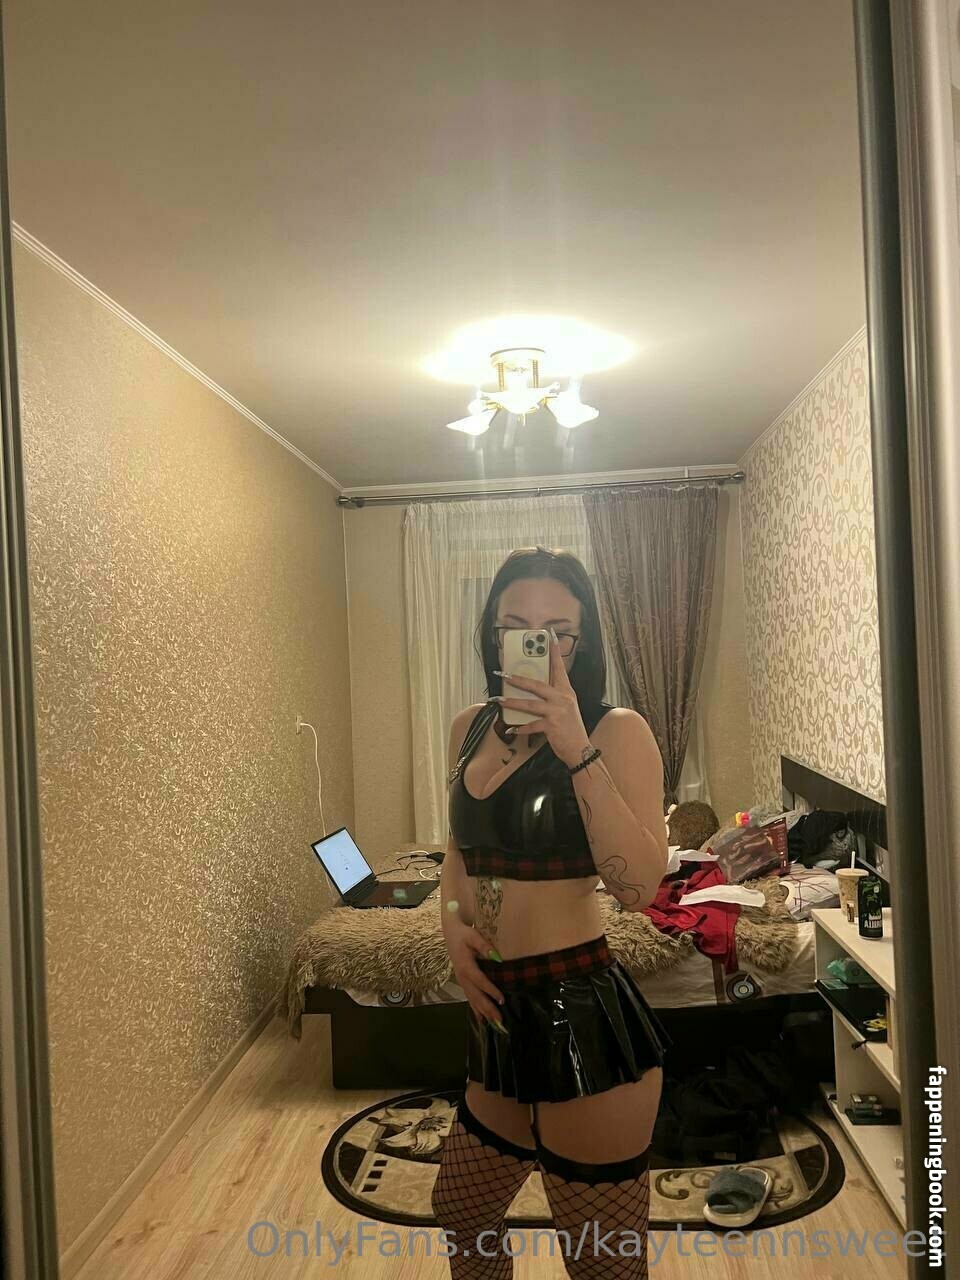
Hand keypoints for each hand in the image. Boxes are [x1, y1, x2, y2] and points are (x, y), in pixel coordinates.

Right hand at [445, 913, 505, 1028]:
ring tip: (494, 1024)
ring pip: (472, 1000)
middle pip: (476, 995)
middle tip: (499, 1021)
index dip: (490, 991)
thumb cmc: (464, 934)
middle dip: (487, 1008)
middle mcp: (462, 977)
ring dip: (483, 1012)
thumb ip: (484, 946)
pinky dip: (476, 1010)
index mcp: (465, 966)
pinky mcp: (463, 982)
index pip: (480, 981)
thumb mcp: (473, 935)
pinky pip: (469, 998)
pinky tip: (482, 1020)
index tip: (502, 1000)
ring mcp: (461, 981)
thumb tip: (497, 957)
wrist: (451, 933)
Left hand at [496, 628, 592, 766]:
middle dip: (518, 679)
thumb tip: (532, 689)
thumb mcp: (565, 707)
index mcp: (566, 691)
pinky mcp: (552, 726)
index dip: (554, 651)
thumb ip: (553, 696)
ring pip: (530, 704)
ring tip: (498, 700)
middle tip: (503, 674)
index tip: (550, 635)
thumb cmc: (570, 728)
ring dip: (512, 702)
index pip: (559, 667)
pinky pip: (531, 725)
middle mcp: (563, 698)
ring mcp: (558, 712)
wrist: (580, 749)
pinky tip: (511, 729)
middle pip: (537, 685)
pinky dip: (520, 728)